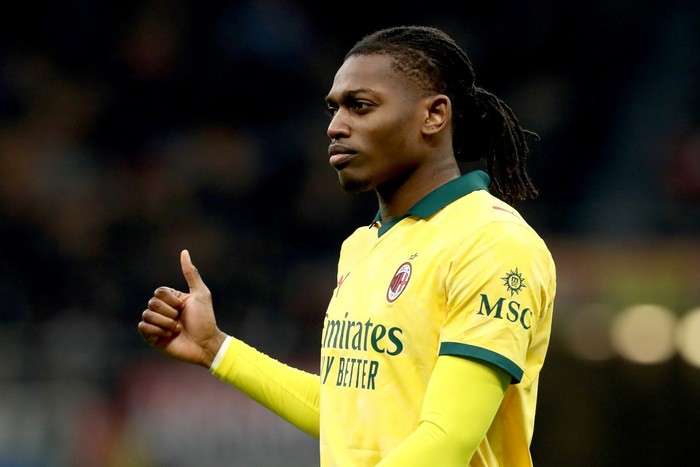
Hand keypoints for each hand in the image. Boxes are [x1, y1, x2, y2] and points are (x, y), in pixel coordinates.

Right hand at [138, 249, 226, 366]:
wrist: (205, 344)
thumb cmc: (205, 320)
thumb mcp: (200, 294)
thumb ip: (191, 273)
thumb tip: (184, 251)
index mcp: (172, 299)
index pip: (159, 292)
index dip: (171, 300)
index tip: (184, 307)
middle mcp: (162, 310)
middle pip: (152, 303)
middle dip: (169, 313)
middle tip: (181, 321)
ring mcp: (156, 324)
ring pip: (147, 315)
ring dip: (165, 323)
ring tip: (176, 330)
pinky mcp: (152, 337)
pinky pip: (142, 327)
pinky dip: (157, 331)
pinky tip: (168, 336)